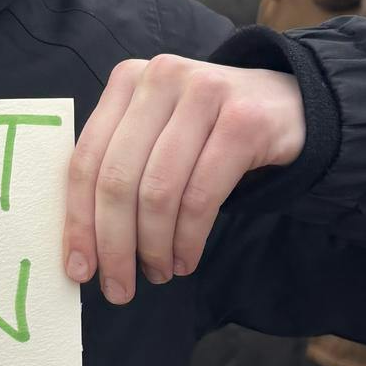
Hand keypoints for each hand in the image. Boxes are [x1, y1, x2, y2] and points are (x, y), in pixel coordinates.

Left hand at [64, 55, 305, 303]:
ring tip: (158, 273)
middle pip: (118, 179)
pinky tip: (185, 259)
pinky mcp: (244, 122)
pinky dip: (188, 239)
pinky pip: (201, 197)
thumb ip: (119, 168)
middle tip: (118, 287)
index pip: (87, 159)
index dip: (78, 221)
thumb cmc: (207, 131)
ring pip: (159, 192)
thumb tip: (82, 244)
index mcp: (126, 79)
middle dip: (114, 245)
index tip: (78, 268)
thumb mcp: (156, 133)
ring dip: (154, 246)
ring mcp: (204, 93)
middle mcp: (160, 78)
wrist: (287, 106)